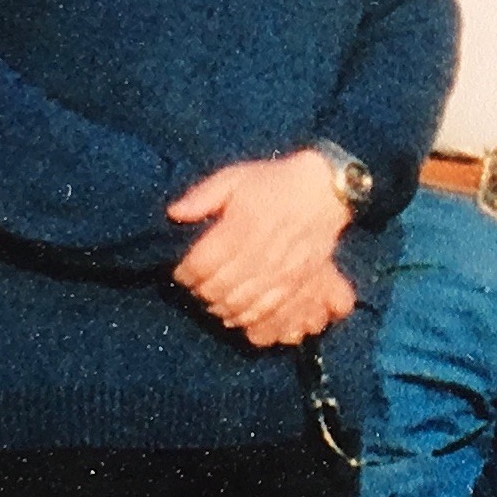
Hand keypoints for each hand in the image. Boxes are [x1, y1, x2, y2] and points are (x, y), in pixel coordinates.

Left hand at [172, 152, 354, 339]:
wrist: (322, 190)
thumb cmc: (273, 182)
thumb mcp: (234, 178)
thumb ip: (202, 196)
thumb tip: (174, 213)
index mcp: (240, 226)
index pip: (201, 264)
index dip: (185, 273)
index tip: (182, 271)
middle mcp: (259, 252)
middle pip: (218, 288)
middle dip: (200, 292)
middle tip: (196, 286)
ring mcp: (280, 271)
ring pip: (240, 304)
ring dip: (221, 307)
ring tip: (214, 299)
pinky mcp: (296, 282)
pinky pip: (267, 310)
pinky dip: (247, 318)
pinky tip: (238, 312)